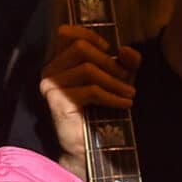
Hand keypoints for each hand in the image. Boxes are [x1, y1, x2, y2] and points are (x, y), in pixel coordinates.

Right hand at [37, 24, 136, 166]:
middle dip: (109, 62)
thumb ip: (126, 62)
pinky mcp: (58, 101)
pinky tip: (125, 103)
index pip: (66, 33)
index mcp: (60, 62)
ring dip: (115, 81)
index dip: (89, 35)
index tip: (109, 49)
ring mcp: (51, 86)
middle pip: (80, 48)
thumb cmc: (101, 112)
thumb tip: (125, 50)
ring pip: (87, 69)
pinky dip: (112, 96)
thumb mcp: (118, 80)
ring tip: (130, 94)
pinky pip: (90, 90)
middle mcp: (50, 71)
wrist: (89, 149)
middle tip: (126, 78)